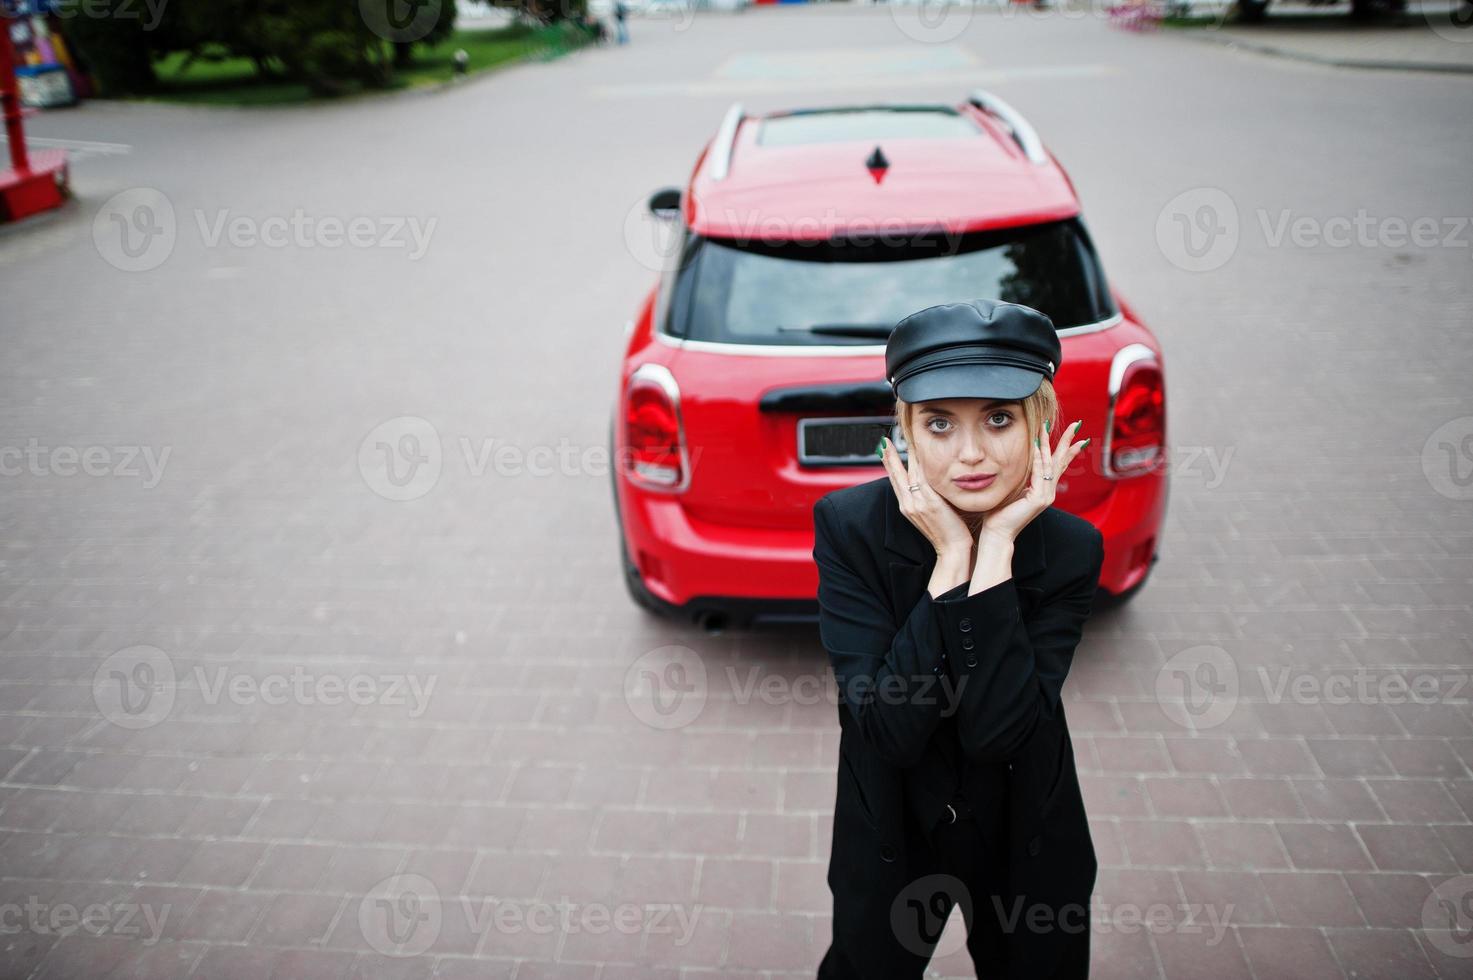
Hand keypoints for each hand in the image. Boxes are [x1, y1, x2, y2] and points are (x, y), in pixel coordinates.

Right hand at [879, 436, 973, 557]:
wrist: (952, 550)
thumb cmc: (947, 533)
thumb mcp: (931, 514)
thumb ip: (927, 498)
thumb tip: (930, 484)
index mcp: (907, 506)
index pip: (896, 480)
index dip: (889, 464)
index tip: (885, 450)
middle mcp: (908, 503)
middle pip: (897, 474)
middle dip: (890, 456)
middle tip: (885, 441)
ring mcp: (917, 503)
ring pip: (908, 473)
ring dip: (904, 455)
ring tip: (900, 440)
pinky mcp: (929, 502)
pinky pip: (922, 478)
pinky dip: (918, 465)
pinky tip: (918, 452)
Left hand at [977, 420, 1088, 544]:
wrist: (997, 531)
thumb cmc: (1000, 512)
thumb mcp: (1013, 489)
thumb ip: (1021, 477)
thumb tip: (1020, 462)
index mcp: (1044, 489)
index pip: (1058, 465)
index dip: (1066, 449)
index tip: (1075, 435)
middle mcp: (1049, 491)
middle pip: (1061, 461)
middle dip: (1068, 441)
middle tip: (1077, 424)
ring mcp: (1046, 496)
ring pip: (1049, 464)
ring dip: (1049, 443)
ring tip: (1048, 426)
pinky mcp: (1039, 499)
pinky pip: (1039, 473)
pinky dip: (1038, 458)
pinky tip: (1037, 444)